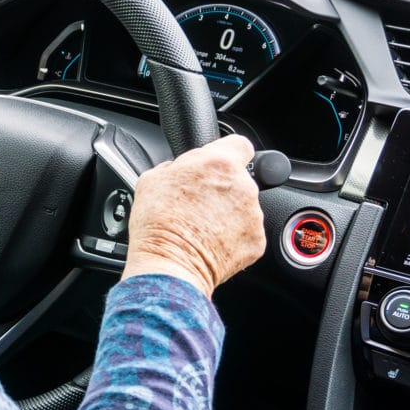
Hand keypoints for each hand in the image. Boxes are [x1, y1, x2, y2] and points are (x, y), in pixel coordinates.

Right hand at [122, 135, 264, 298]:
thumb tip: (182, 168)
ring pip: (244, 206)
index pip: (240, 144)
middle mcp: (244, 186)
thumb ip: (177, 165)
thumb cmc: (158, 223)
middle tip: (199, 203)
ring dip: (228, 212)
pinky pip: (246, 232)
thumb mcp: (153, 178)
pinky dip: (233, 236)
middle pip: (240, 178)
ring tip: (202, 226)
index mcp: (220, 164)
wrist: (168, 265)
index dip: (228, 152)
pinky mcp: (256, 242)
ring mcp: (253, 216)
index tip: (221, 163)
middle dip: (223, 188)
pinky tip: (211, 241)